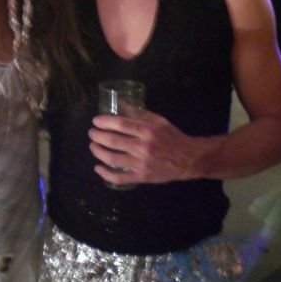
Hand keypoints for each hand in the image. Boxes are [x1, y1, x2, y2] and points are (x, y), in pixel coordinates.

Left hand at [88, 109, 207, 185]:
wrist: (188, 160)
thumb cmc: (172, 137)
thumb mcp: (159, 120)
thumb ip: (139, 113)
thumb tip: (121, 104)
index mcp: (147, 131)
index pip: (120, 125)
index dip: (104, 122)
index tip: (95, 121)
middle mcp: (142, 147)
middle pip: (112, 141)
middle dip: (97, 136)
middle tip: (92, 133)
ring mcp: (141, 164)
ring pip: (112, 159)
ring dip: (98, 152)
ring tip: (93, 146)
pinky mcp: (141, 177)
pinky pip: (119, 178)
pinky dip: (105, 174)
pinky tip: (98, 168)